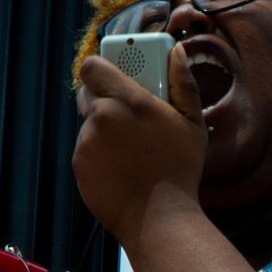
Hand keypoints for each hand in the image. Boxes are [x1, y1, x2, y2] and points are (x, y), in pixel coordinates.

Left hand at [73, 42, 206, 245]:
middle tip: (128, 112)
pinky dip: (100, 154)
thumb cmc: (180, 171)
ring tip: (132, 150)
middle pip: (88, 92)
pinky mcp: (79, 166)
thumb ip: (183, 84)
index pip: (94, 66)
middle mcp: (101, 118)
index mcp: (128, 101)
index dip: (102, 67)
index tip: (115, 74)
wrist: (158, 219)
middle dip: (105, 97)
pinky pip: (86, 149)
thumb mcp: (192, 125)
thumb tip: (176, 52)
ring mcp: (87, 143)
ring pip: (89, 123)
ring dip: (104, 129)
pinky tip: (123, 168)